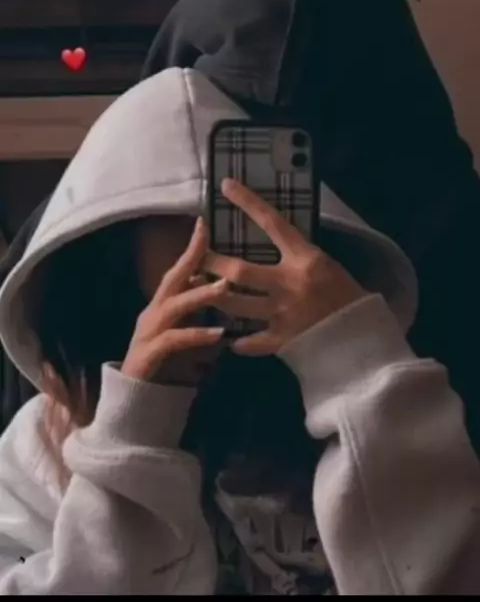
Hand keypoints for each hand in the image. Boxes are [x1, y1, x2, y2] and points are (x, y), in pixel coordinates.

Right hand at [122, 217, 226, 381]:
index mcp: (161, 306)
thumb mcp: (184, 333)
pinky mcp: (150, 354)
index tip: (204, 224)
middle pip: (171, 279)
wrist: (133, 402)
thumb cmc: (163, 368)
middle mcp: (152, 313)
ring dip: (200, 295)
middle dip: (190, 258)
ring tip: (225, 288)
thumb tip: (217, 288)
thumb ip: (196, 313)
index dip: (190, 249)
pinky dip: (197, 335)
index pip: (177, 271)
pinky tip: (219, 334)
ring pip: (175, 306)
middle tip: (209, 239)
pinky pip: (175, 340)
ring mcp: (149, 333)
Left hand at [204, 179, 365, 355]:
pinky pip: (251, 340)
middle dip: (213, 264)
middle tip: (197, 257)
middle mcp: (289, 284)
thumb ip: (299, 255)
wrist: (365, 337)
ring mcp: (283, 314)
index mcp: (305, 259)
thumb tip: (275, 241)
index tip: (226, 185)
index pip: (272, 223)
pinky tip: (229, 338)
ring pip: (236, 304)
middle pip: (239, 271)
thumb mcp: (327, 265)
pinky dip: (238, 340)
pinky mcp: (282, 341)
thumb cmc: (348, 296)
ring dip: (214, 297)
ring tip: (199, 290)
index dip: (248, 202)